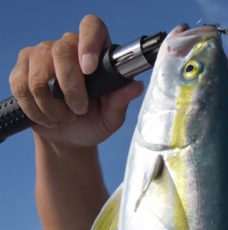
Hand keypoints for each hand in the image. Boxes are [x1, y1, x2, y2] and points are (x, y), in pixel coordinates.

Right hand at [8, 14, 142, 146]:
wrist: (68, 137)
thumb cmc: (92, 122)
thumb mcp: (111, 117)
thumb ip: (120, 101)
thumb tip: (135, 86)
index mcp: (94, 51)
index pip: (91, 26)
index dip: (89, 42)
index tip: (89, 68)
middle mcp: (66, 46)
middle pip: (61, 51)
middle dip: (70, 87)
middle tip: (79, 110)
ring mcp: (41, 55)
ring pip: (39, 75)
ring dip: (52, 106)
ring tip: (64, 117)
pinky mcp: (22, 70)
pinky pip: (22, 87)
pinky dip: (36, 110)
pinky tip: (47, 117)